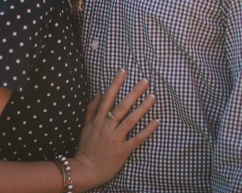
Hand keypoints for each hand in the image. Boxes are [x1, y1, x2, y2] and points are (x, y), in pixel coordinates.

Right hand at [71, 70, 158, 188]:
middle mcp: (106, 128)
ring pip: (130, 120)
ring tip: (153, 96)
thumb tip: (98, 92)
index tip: (123, 71)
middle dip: (134, 92)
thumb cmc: (87, 148)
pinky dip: (147, 130)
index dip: (115, 84)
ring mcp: (114, 139)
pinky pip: (136, 139)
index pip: (107, 98)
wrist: (85, 171)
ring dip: (142, 108)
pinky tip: (156, 121)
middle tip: (145, 80)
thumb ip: (91, 109)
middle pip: (121, 106)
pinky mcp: (122, 151)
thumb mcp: (85, 127)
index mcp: (98, 121)